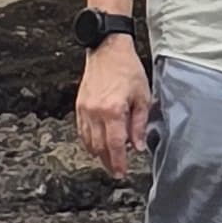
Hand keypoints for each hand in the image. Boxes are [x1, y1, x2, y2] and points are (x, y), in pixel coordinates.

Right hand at [75, 40, 154, 178]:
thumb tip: (138, 146)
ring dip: (97, 153)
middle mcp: (95, 113)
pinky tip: (96, 144)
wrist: (107, 50)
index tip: (121, 172)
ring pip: (88, 141)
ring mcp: (84, 109)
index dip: (118, 162)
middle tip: (116, 170)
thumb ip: (139, 124)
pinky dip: (88, 141)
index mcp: (113, 111)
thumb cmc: (127, 69)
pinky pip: (81, 130)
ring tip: (108, 159)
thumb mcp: (142, 96)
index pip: (115, 145)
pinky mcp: (79, 106)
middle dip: (108, 161)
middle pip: (99, 147)